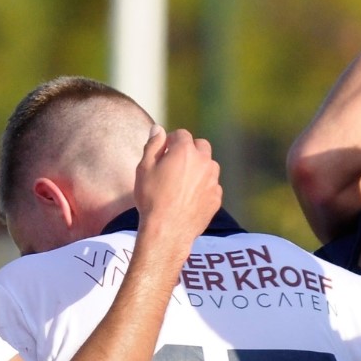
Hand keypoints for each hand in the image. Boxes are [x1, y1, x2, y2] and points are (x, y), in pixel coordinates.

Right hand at [133, 127, 222, 247]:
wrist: (167, 231)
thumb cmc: (152, 199)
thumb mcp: (144, 169)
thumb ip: (153, 145)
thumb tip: (158, 129)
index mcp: (185, 151)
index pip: (181, 134)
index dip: (170, 142)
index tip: (163, 154)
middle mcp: (203, 161)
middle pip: (200, 146)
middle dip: (189, 150)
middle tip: (175, 165)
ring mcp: (213, 180)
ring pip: (209, 165)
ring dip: (199, 168)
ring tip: (183, 183)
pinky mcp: (216, 197)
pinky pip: (212, 185)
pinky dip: (203, 187)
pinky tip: (189, 198)